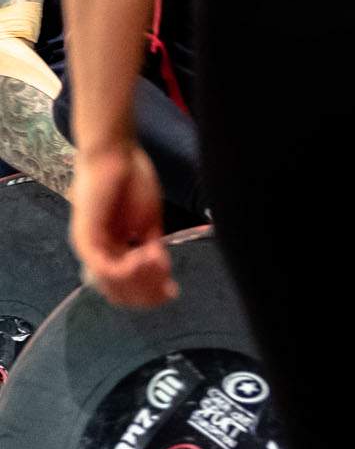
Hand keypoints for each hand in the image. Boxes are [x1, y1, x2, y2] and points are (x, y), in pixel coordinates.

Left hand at [70, 142, 176, 308]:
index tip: (173, 290)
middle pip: (118, 294)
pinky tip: (149, 255)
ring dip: (142, 280)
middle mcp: (95, 253)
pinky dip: (131, 269)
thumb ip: (151, 247)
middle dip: (148, 293)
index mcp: (110, 250)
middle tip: (170, 286)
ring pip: (112, 285)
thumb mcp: (148, 222)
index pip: (124, 288)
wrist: (115, 153)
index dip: (149, 295)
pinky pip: (107, 268)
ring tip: (159, 261)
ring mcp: (88, 246)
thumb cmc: (132, 180)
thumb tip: (162, 273)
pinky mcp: (86, 237)